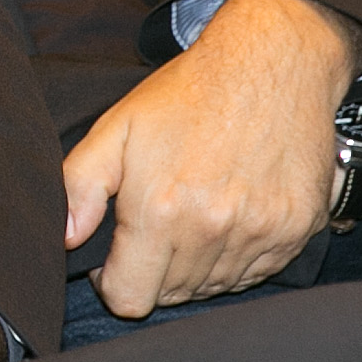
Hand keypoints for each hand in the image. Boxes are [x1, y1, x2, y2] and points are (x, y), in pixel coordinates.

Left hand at [61, 0, 361, 316]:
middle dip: (155, 271)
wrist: (271, 61)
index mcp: (161, 211)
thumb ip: (80, 186)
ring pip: (215, 287)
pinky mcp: (296, 229)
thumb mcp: (117, 127)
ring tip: (195, 215)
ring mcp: (260, 232)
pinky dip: (239, 256)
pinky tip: (231, 215)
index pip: (131, 300)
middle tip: (158, 226)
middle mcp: (213, 229)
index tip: (117, 260)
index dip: (115, 284)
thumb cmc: (188, 93)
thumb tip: (65, 238)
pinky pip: (258, 271)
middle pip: (173, 296)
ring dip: (197, 266)